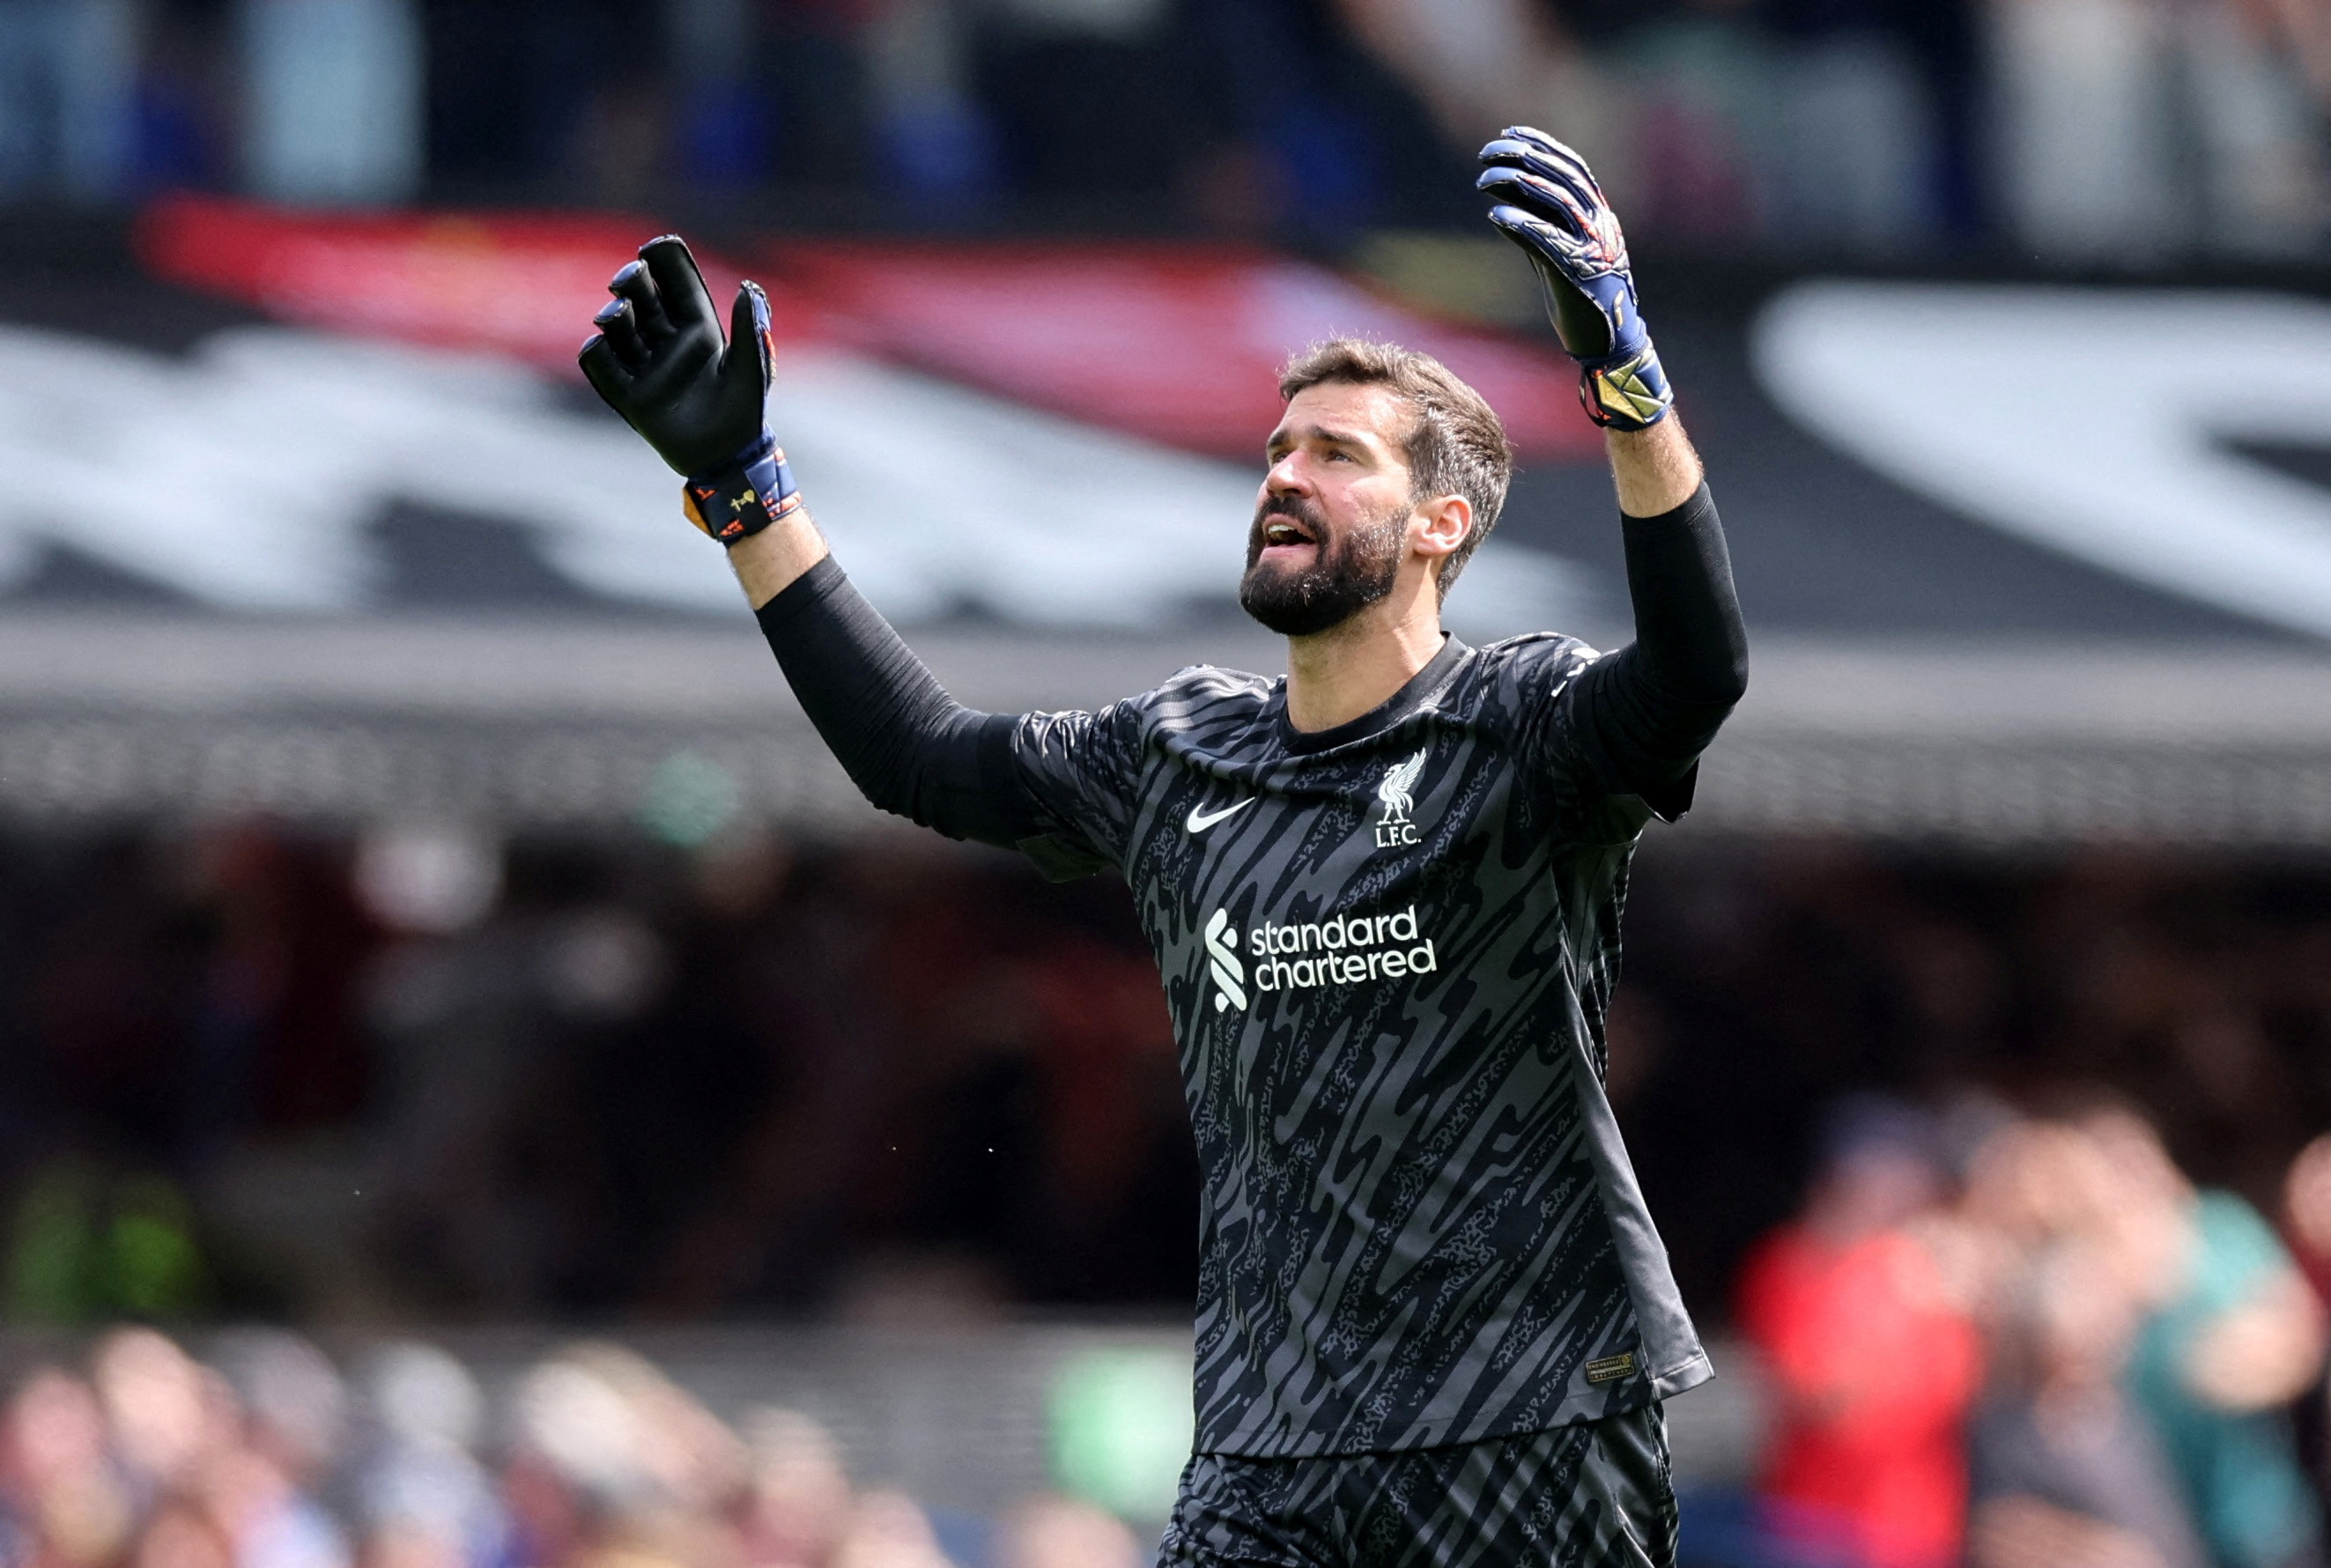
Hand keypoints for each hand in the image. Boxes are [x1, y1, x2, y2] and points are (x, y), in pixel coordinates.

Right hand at [579, 236, 800, 545]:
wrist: (725, 459)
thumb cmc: (744, 413)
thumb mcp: (752, 370)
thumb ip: (750, 330)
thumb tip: (749, 286)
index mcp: (698, 329)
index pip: (677, 285)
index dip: (665, 262)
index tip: (653, 246)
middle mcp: (667, 341)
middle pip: (641, 297)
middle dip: (632, 281)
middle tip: (631, 277)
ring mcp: (645, 365)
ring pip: (618, 325)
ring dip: (613, 314)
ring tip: (616, 314)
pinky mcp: (627, 393)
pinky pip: (600, 362)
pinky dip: (598, 351)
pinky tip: (602, 345)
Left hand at [1476, 128, 1671, 430]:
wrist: (1609, 343)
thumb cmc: (1581, 301)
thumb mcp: (1554, 259)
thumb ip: (1533, 231)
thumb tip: (1500, 208)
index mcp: (1599, 216)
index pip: (1573, 167)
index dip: (1542, 144)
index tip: (1510, 132)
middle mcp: (1600, 225)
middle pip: (1561, 176)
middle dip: (1523, 156)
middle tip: (1487, 152)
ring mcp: (1592, 247)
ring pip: (1557, 201)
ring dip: (1517, 184)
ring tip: (1483, 178)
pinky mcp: (1579, 272)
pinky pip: (1548, 241)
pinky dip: (1522, 224)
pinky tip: (1495, 215)